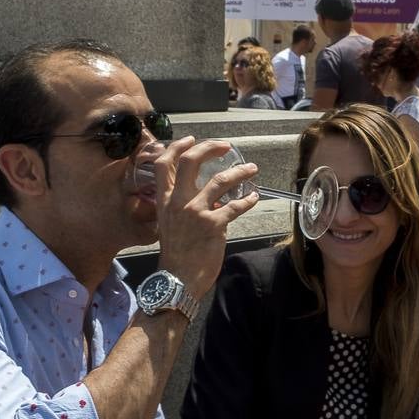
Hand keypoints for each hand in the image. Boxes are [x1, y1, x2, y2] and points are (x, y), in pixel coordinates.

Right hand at [154, 137, 259, 297]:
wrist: (178, 279)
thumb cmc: (176, 254)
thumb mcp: (170, 224)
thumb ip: (182, 206)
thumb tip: (206, 195)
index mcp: (164, 200)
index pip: (164, 163)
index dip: (177, 147)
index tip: (192, 139)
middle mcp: (177, 202)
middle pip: (191, 161)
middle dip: (210, 147)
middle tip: (225, 146)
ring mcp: (195, 212)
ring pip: (220, 180)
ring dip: (239, 172)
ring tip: (251, 169)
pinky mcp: (214, 225)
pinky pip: (236, 206)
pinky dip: (248, 200)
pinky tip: (254, 197)